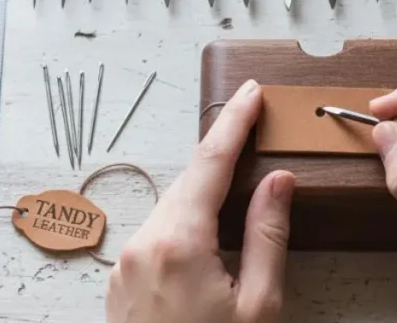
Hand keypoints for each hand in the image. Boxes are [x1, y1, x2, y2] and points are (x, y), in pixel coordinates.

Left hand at [106, 80, 294, 322]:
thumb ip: (268, 235)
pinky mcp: (119, 282)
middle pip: (189, 182)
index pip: (211, 162)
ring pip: (172, 208)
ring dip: (204, 195)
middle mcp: (142, 242)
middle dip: (222, 158)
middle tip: (253, 131)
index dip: (234, 122)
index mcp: (178, 241)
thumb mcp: (258, 305)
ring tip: (239, 198)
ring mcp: (124, 263)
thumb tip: (277, 182)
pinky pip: (158, 235)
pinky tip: (208, 239)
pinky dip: (185, 224)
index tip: (251, 94)